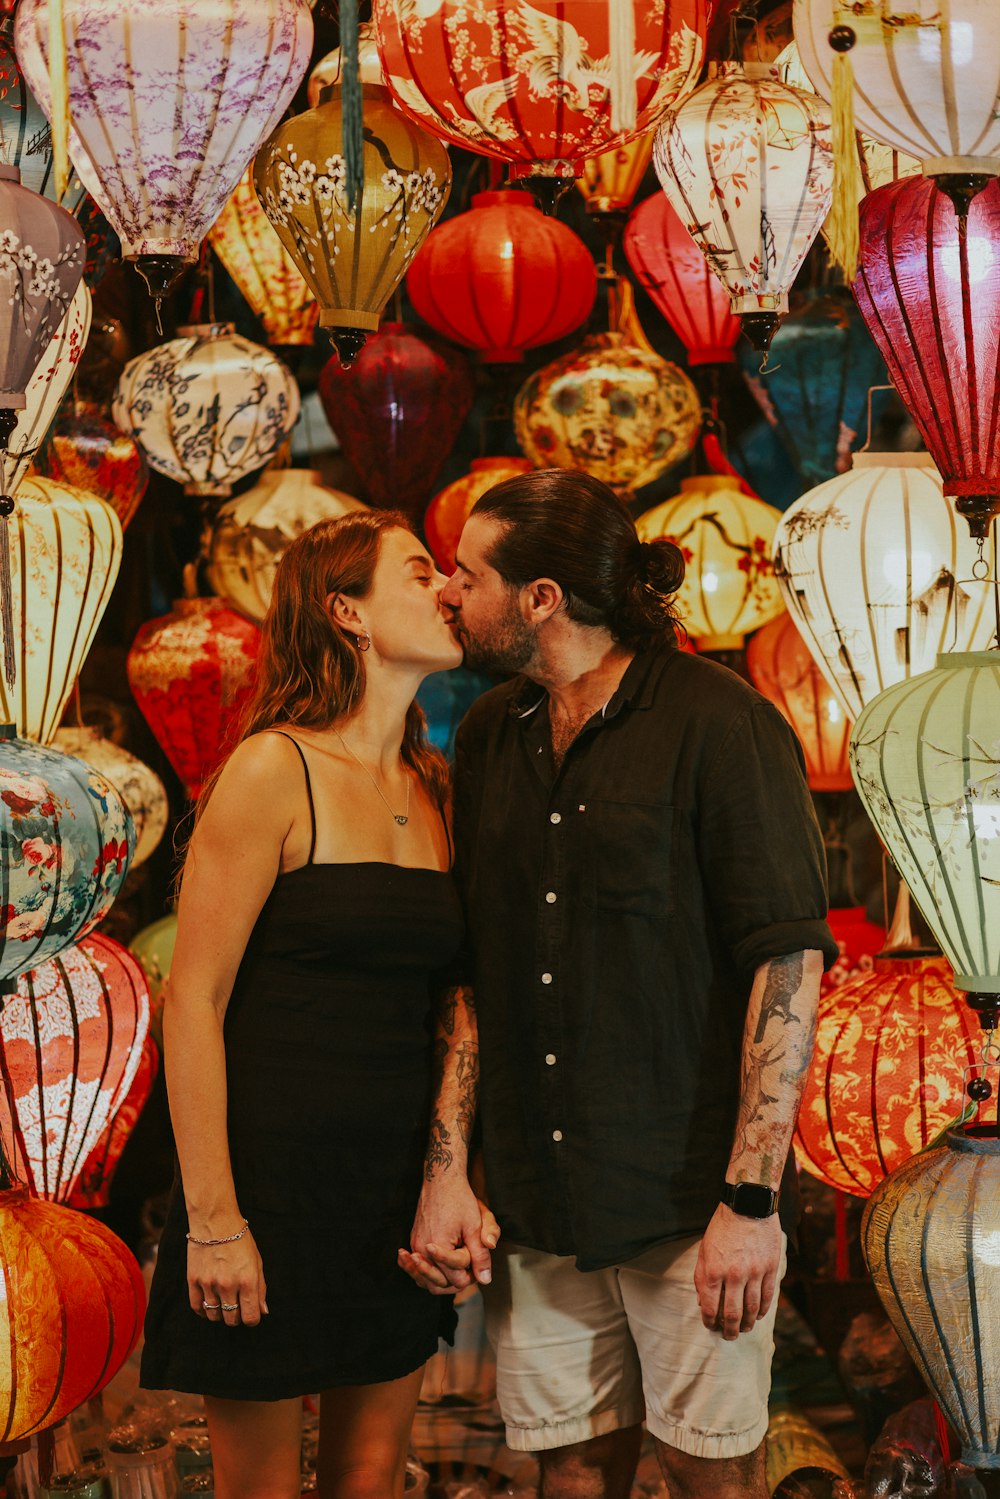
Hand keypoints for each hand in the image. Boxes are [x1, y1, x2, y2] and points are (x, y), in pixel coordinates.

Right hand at [187, 1229, 267, 1327]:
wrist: (215, 1221)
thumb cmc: (240, 1240)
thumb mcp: (257, 1261)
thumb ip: (260, 1288)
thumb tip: (263, 1311)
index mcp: (248, 1280)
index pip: (251, 1317)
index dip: (252, 1319)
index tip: (250, 1313)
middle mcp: (228, 1285)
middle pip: (231, 1319)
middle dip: (236, 1317)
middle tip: (236, 1306)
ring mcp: (209, 1283)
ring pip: (214, 1315)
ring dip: (220, 1314)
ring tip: (223, 1304)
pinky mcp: (193, 1280)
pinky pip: (197, 1307)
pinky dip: (203, 1311)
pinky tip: (208, 1305)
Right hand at [400, 1190, 499, 1293]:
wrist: (441, 1180)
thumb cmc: (459, 1199)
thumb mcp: (475, 1226)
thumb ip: (480, 1255)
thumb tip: (485, 1279)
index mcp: (438, 1247)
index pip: (456, 1279)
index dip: (471, 1274)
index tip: (477, 1261)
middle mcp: (422, 1249)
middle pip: (438, 1284)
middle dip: (455, 1281)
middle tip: (469, 1271)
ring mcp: (415, 1245)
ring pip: (424, 1278)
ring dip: (439, 1281)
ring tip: (453, 1277)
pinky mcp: (414, 1240)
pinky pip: (418, 1265)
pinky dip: (425, 1272)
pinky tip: (434, 1271)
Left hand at [694, 1203, 781, 1340]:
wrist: (747, 1204)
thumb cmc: (722, 1227)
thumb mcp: (704, 1249)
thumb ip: (702, 1276)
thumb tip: (702, 1302)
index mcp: (713, 1270)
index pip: (710, 1307)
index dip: (710, 1322)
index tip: (711, 1326)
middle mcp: (733, 1275)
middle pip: (732, 1314)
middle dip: (729, 1330)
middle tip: (729, 1336)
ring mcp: (754, 1273)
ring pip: (752, 1309)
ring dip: (748, 1324)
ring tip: (744, 1329)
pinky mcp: (770, 1268)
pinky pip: (767, 1297)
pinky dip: (763, 1310)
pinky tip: (759, 1316)